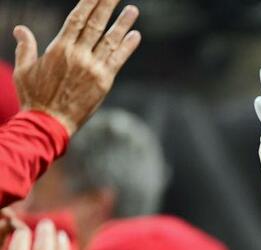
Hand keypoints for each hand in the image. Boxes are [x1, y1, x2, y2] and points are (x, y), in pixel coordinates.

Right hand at [13, 0, 140, 135]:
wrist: (48, 122)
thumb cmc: (33, 97)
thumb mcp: (23, 69)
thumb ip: (25, 47)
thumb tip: (20, 30)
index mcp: (58, 48)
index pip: (77, 18)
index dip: (88, 3)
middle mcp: (78, 54)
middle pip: (95, 24)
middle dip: (107, 6)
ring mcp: (93, 67)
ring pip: (110, 40)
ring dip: (122, 24)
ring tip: (133, 10)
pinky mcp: (104, 81)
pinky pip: (118, 60)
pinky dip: (127, 47)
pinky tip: (136, 35)